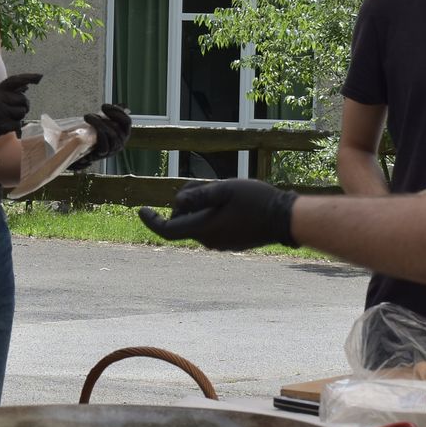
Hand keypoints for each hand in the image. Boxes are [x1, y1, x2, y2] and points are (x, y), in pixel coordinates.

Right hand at [0, 72, 41, 153]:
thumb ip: (8, 92)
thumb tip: (26, 88)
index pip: (15, 80)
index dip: (29, 77)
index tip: (40, 77)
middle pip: (23, 100)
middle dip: (23, 106)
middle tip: (15, 110)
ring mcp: (0, 112)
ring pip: (22, 112)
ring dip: (18, 116)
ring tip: (7, 117)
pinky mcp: (2, 125)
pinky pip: (18, 124)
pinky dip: (14, 126)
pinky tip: (5, 125)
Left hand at [69, 103, 132, 169]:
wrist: (84, 149)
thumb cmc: (97, 135)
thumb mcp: (106, 122)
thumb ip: (114, 114)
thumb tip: (123, 105)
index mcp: (124, 132)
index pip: (126, 121)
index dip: (116, 112)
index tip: (104, 106)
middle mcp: (121, 141)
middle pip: (117, 127)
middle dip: (103, 118)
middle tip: (91, 114)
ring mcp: (113, 149)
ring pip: (111, 135)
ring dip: (99, 124)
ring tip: (88, 119)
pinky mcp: (104, 155)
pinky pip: (104, 145)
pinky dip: (98, 136)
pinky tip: (90, 129)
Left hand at [137, 179, 297, 250]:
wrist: (284, 219)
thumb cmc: (256, 201)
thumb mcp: (224, 189)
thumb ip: (198, 194)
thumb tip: (177, 201)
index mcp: (203, 229)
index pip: (167, 229)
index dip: (151, 220)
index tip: (141, 210)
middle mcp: (209, 241)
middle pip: (183, 221)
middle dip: (185, 202)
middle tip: (202, 182)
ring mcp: (221, 244)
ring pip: (198, 223)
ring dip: (200, 207)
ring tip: (220, 189)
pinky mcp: (232, 243)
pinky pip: (212, 228)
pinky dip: (212, 214)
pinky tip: (230, 202)